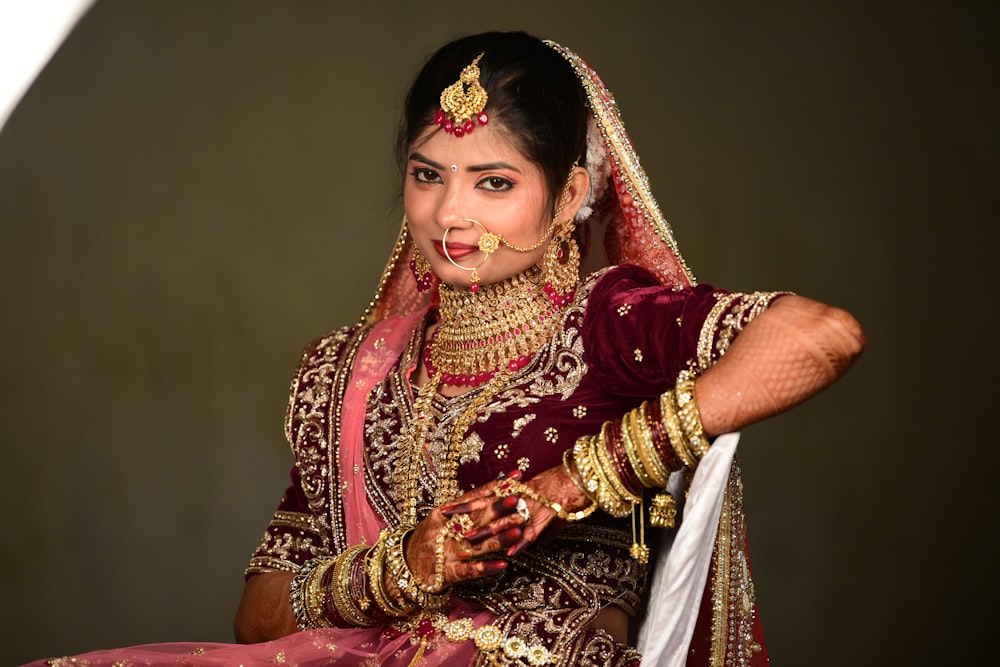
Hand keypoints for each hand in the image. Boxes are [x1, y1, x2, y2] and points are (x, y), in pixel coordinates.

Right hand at [402, 474, 521, 590]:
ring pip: (477, 543)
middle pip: (475, 518)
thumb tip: (488, 493)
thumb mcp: (437, 520)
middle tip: (518, 500)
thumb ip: (459, 509)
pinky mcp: (448, 573)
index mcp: (443, 514)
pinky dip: (486, 568)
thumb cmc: (426, 541)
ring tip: (518, 530)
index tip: (514, 478)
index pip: (472, 498)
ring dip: (498, 537)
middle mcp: (445, 531)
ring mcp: (446, 552)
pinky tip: (503, 565)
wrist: (404, 568)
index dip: (494, 487)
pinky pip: (470, 570)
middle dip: (498, 509)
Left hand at [443, 465, 591, 558]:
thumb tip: (504, 512)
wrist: (577, 477)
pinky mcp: (546, 518)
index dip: (463, 503)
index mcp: (511, 490)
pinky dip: (521, 543)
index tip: (443, 508)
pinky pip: (532, 534)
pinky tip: (511, 553)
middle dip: (466, 518)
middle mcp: (517, 498)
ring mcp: (530, 508)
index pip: (482, 496)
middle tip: (445, 525)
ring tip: (469, 543)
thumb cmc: (555, 483)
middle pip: (487, 508)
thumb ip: (517, 502)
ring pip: (504, 521)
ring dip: (486, 533)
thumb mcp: (531, 492)